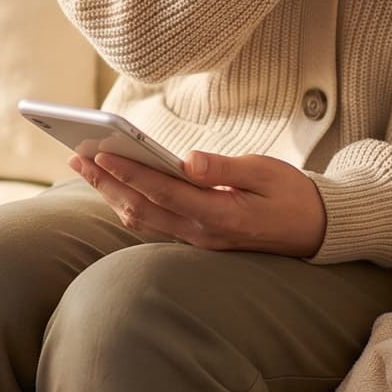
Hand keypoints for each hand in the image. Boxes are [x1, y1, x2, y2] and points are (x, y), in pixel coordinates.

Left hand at [69, 149, 328, 257]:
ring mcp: (199, 240)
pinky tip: (114, 184)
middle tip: (74, 155)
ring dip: (111, 193)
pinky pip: (154, 223)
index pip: (163, 192)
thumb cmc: (294, 195)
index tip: (100, 151)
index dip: (129, 172)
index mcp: (221, 215)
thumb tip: (188, 161)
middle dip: (106, 182)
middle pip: (142, 209)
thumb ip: (225, 169)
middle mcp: (203, 233)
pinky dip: (129, 202)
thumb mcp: (268, 172)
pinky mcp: (198, 239)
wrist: (317, 231)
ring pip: (143, 219)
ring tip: (84, 165)